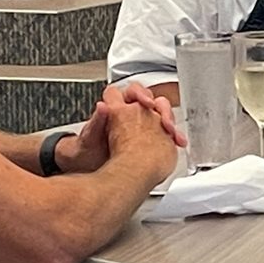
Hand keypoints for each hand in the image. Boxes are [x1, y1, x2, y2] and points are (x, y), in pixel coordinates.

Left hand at [59, 83, 185, 173]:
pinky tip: (176, 144)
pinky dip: (172, 138)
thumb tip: (102, 106)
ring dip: (170, 124)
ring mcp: (141, 127)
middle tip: (165, 123)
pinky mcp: (149, 140)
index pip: (133, 92)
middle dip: (162, 110)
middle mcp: (131, 115)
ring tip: (174, 137)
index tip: (146, 104)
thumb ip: (97, 122)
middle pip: (153, 103)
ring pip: (161, 117)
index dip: (141, 95)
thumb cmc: (87, 153)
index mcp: (116, 109)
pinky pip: (165, 134)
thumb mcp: (89, 138)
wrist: (91, 171)